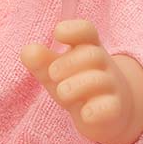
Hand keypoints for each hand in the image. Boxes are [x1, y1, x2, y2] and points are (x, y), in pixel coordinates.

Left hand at [20, 18, 142, 143]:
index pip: (86, 31)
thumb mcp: (56, 71)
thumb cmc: (76, 84)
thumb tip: (28, 51)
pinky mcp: (114, 110)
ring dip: (76, 86)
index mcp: (88, 48)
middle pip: (93, 55)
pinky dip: (96, 110)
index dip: (73, 29)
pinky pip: (109, 107)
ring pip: (100, 80)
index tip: (57, 33)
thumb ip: (40, 61)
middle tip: (52, 74)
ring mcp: (111, 87)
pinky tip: (84, 114)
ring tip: (61, 93)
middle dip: (69, 63)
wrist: (109, 113)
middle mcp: (103, 65)